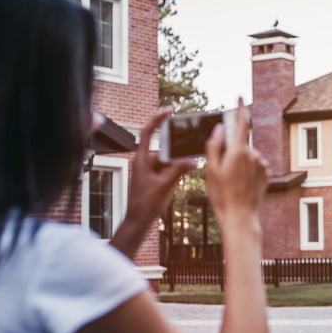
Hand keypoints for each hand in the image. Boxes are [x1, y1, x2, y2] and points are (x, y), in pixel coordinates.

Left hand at [126, 108, 195, 224]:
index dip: (157, 119)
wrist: (138, 221)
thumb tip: (192, 160)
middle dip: (177, 153)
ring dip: (178, 166)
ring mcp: (150, 170)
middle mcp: (145, 162)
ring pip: (169, 161)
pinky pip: (169, 170)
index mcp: (142, 159)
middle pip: (164, 149)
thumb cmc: (144, 204)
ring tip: (184, 171)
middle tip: (189, 152)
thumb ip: (178, 170)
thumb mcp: (164, 185)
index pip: (148, 132)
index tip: (168, 111)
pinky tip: (180, 179)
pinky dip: (176, 172)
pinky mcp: (155, 178)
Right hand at [205, 99, 268, 225]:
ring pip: (248, 157)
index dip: (241, 108)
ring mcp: (261, 165)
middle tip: (224, 172)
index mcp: (238, 151)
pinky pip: (255, 166)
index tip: (241, 97)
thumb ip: (214, 145)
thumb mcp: (210, 169)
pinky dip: (248, 171)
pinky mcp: (266, 174)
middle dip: (232, 152)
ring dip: (240, 163)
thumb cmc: (222, 194)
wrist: (240, 216)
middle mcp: (253, 155)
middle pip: (241, 144)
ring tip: (232, 182)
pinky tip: (242, 184)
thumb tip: (220, 128)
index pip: (242, 123)